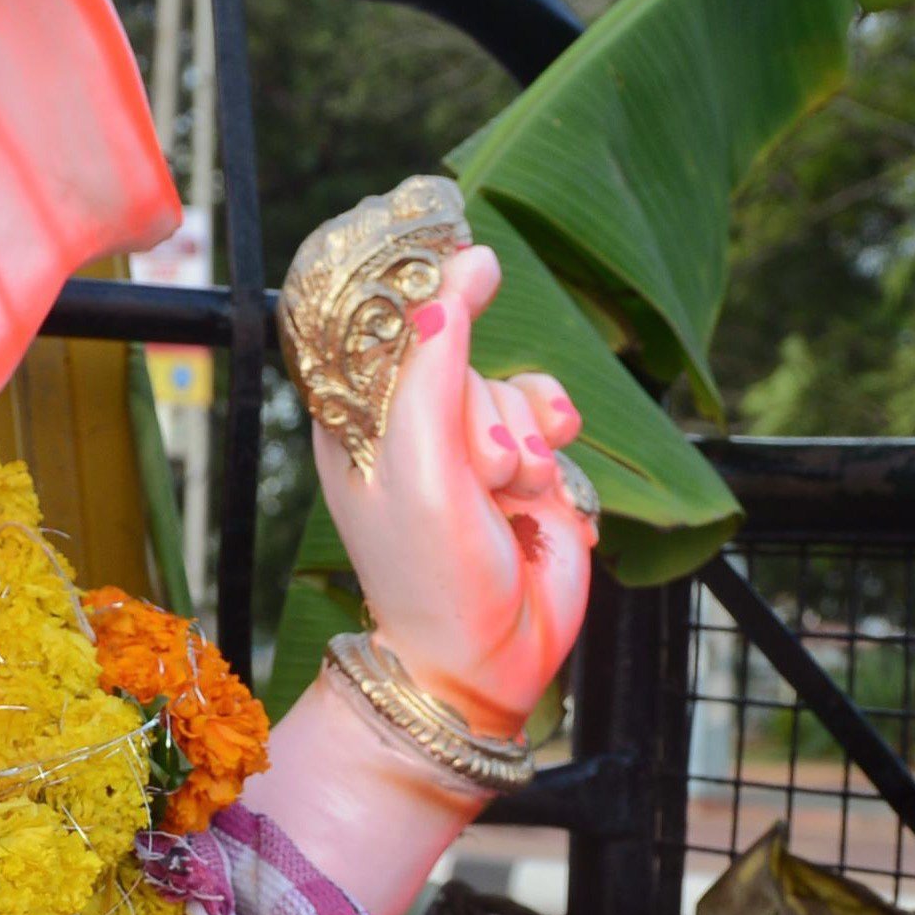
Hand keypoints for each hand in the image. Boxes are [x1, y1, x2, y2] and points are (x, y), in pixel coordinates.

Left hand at [318, 243, 593, 736]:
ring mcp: (470, 446)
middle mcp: (410, 427)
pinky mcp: (525, 465)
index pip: (380, 327)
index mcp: (356, 423)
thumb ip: (437, 363)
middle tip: (480, 477)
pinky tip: (548, 478)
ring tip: (509, 495)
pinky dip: (557, 434)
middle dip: (484, 410)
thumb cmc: (432, 574)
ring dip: (524, 438)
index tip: (458, 252)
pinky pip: (548, 407)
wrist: (489, 662)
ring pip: (509, 384)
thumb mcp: (420, 461)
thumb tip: (465, 271)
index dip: (418, 292)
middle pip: (459, 354)